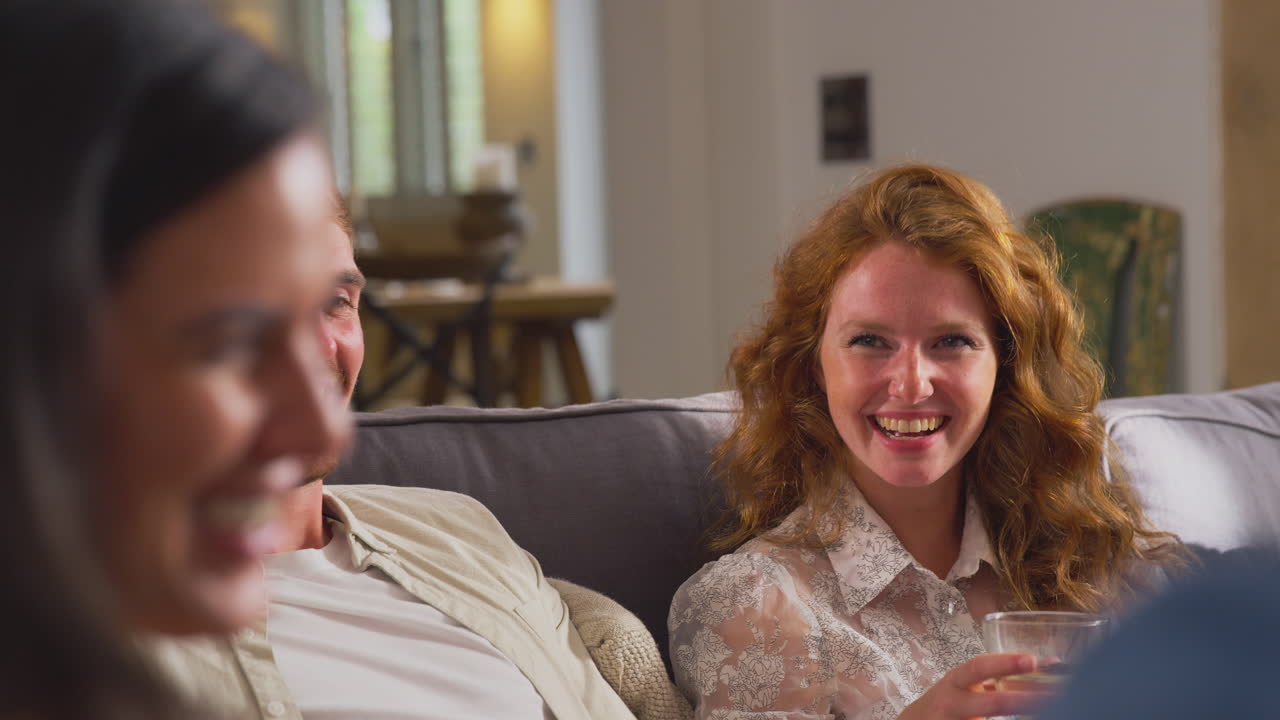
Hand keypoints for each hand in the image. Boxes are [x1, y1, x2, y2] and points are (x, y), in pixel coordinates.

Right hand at [898, 653, 1046, 719]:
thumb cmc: (950, 701)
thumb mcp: (967, 684)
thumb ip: (999, 677)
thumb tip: (1051, 664)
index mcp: (957, 681)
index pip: (979, 668)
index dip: (1005, 663)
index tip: (1032, 661)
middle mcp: (953, 703)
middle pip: (989, 703)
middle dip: (1018, 701)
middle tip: (1050, 698)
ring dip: (1018, 716)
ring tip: (1046, 712)